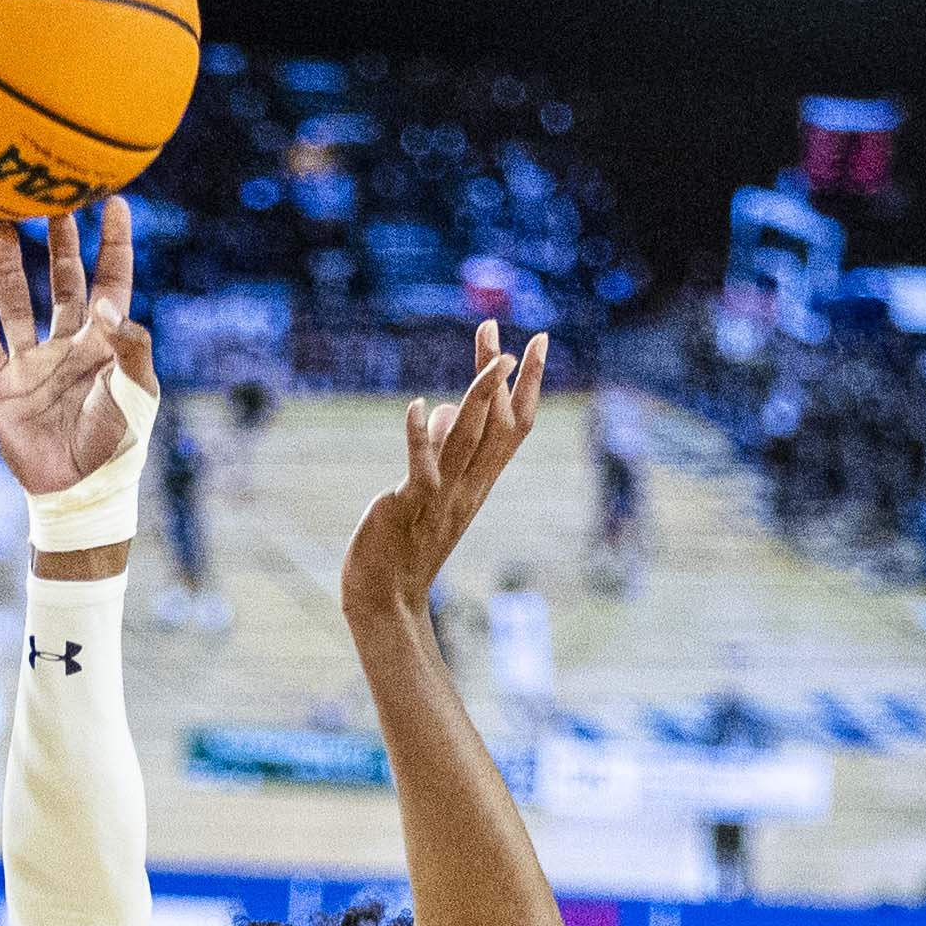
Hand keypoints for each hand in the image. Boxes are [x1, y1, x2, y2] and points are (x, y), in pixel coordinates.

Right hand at [0, 202, 156, 495]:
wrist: (79, 492)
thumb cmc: (118, 445)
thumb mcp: (138, 392)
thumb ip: (130, 345)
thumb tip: (104, 302)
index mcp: (104, 343)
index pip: (110, 281)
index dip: (113, 243)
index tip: (114, 201)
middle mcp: (67, 345)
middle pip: (62, 281)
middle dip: (58, 242)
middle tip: (51, 200)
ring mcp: (32, 363)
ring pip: (18, 302)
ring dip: (12, 264)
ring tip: (2, 224)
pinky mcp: (1, 386)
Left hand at [341, 322, 547, 618]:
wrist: (386, 596)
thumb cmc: (405, 540)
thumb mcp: (431, 488)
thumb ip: (444, 449)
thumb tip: (449, 406)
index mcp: (479, 481)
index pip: (515, 426)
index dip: (530, 384)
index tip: (538, 341)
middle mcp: (470, 486)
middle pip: (498, 424)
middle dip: (502, 375)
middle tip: (496, 329)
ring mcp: (443, 496)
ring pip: (470, 440)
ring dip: (480, 396)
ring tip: (492, 356)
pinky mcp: (411, 506)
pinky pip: (422, 467)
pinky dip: (419, 436)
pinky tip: (416, 405)